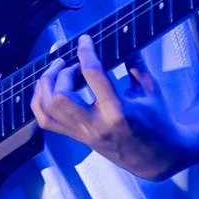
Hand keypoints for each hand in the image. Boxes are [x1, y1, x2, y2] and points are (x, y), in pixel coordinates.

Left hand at [31, 33, 188, 181]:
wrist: (156, 159)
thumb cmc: (158, 123)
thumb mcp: (152, 91)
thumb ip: (136, 65)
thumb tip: (124, 39)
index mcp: (118, 111)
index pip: (93, 75)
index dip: (86, 52)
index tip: (85, 40)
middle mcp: (95, 125)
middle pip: (61, 96)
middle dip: (60, 73)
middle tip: (71, 63)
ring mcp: (84, 134)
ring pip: (48, 110)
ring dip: (46, 85)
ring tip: (56, 71)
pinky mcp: (78, 139)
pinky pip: (47, 122)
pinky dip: (40, 103)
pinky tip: (48, 88)